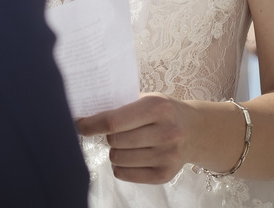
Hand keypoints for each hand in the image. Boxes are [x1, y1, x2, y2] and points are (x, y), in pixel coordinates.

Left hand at [75, 93, 192, 183]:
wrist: (195, 130)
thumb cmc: (162, 111)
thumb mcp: (147, 98)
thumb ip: (120, 104)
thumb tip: (84, 113)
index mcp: (157, 107)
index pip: (113, 121)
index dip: (90, 124)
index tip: (78, 124)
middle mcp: (166, 132)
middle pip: (114, 141)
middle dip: (107, 136)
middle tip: (114, 131)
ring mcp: (167, 156)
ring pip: (117, 158)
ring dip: (114, 151)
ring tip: (126, 143)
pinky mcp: (165, 175)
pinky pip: (124, 174)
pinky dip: (120, 166)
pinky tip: (131, 156)